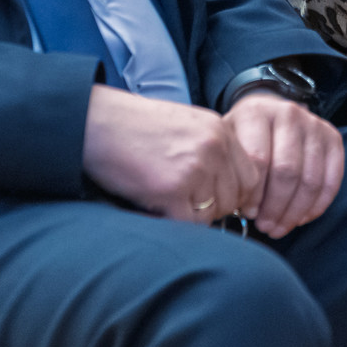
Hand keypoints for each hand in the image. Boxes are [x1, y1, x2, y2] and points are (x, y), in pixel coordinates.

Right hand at [81, 85, 259, 223]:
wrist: (95, 122)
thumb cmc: (134, 127)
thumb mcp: (186, 126)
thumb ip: (212, 151)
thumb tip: (229, 191)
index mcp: (220, 130)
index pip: (250, 177)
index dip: (233, 194)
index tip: (213, 199)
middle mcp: (214, 147)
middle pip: (234, 199)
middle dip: (212, 207)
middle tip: (181, 200)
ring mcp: (195, 168)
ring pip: (212, 215)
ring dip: (190, 215)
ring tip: (163, 196)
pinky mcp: (172, 189)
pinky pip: (188, 224)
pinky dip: (171, 221)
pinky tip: (152, 204)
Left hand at [224, 92, 344, 238]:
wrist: (267, 113)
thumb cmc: (244, 137)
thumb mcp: (229, 144)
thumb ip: (233, 170)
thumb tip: (244, 210)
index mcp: (256, 113)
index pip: (259, 160)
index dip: (254, 194)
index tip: (248, 213)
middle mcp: (288, 113)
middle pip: (287, 171)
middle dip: (276, 207)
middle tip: (265, 226)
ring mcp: (314, 124)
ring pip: (310, 180)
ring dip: (295, 212)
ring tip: (280, 227)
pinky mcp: (333, 138)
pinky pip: (331, 181)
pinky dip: (317, 206)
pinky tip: (301, 218)